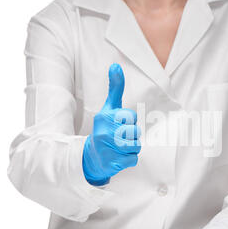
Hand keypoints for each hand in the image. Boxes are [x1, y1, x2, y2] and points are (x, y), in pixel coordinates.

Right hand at [83, 64, 140, 185]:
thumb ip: (115, 88)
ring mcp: (107, 148)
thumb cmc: (105, 129)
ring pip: (136, 146)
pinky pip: (133, 160)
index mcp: (105, 117)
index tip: (119, 123)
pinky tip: (117, 158)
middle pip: (136, 132)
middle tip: (119, 137)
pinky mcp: (112, 163)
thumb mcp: (109, 108)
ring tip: (119, 148)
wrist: (91, 157)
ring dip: (132, 148)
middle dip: (132, 136)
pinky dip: (129, 160)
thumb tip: (116, 65)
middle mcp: (105, 132)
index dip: (129, 121)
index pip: (131, 117)